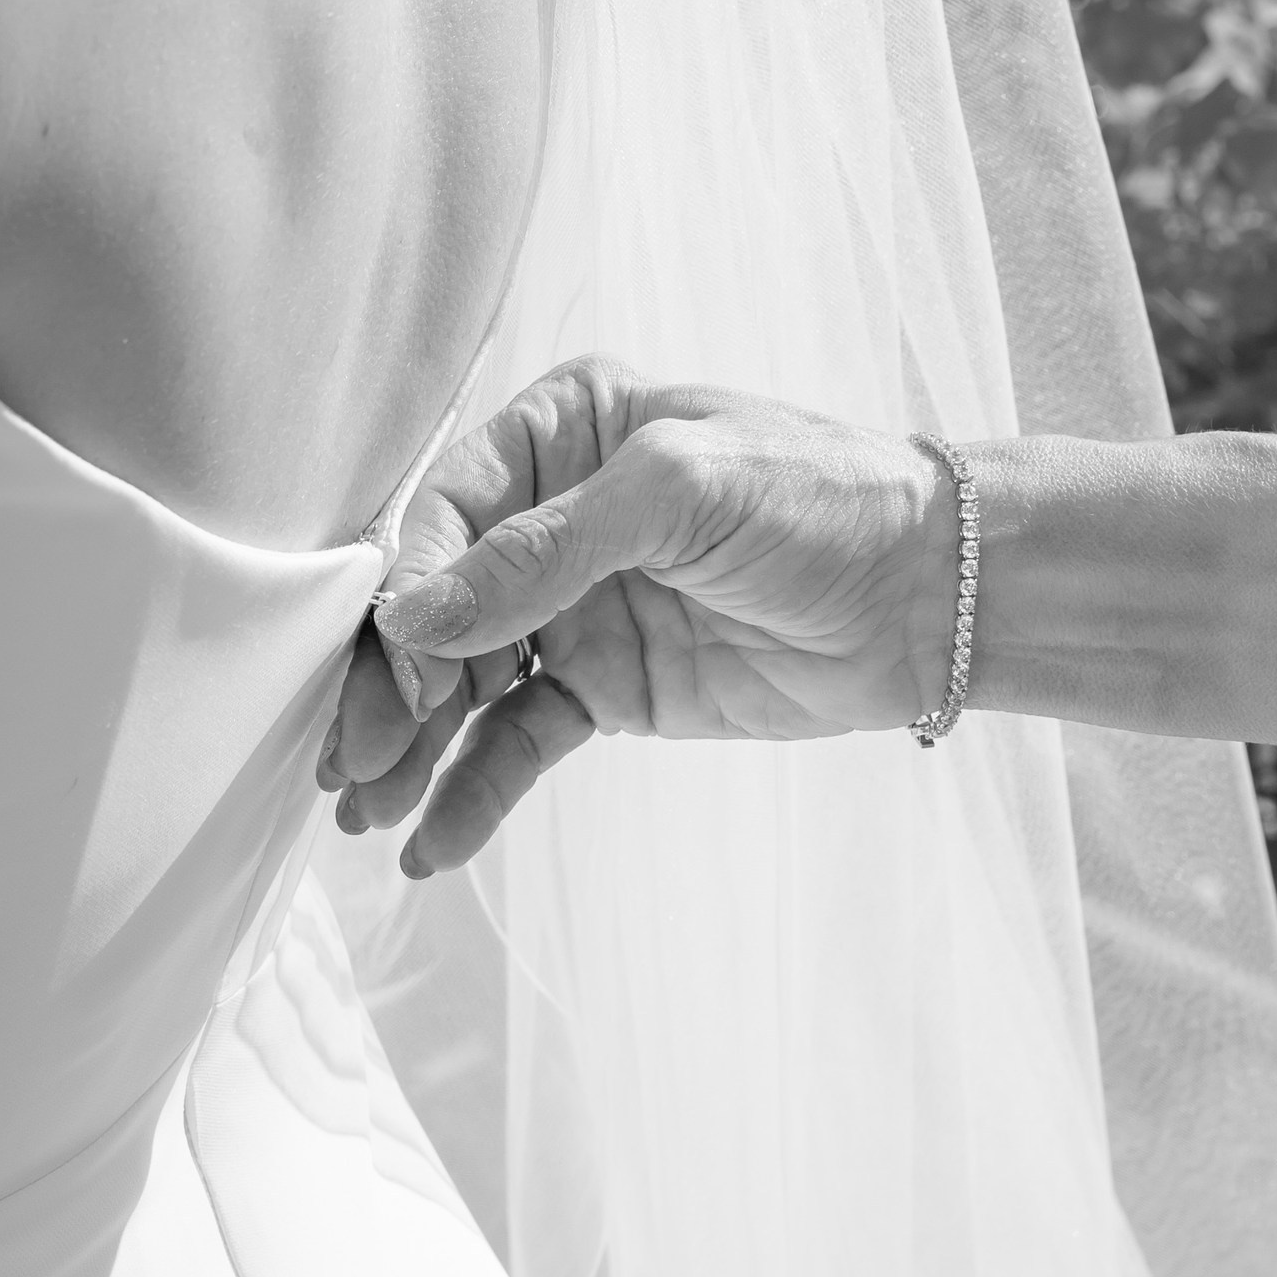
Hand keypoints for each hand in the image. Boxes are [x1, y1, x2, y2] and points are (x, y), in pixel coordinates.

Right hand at [317, 357, 956, 875]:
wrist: (929, 596)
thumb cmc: (823, 501)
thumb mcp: (679, 493)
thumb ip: (546, 552)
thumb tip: (419, 616)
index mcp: (561, 431)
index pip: (447, 514)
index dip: (410, 594)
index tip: (399, 664)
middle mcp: (552, 519)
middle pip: (437, 607)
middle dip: (387, 687)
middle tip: (347, 764)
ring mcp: (574, 612)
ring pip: (464, 686)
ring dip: (411, 751)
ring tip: (362, 816)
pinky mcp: (605, 693)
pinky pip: (518, 745)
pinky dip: (473, 794)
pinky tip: (429, 845)